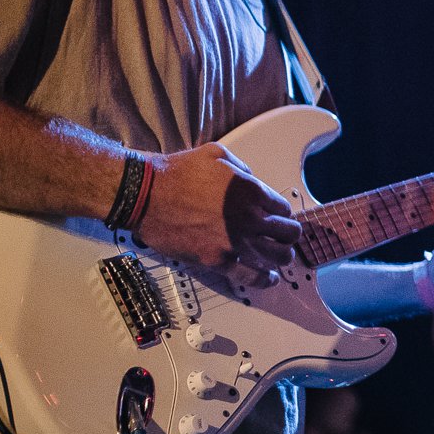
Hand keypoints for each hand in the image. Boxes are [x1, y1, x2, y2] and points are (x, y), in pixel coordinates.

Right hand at [138, 143, 299, 287]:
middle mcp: (249, 218)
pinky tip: (269, 278)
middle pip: (288, 234)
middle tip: (283, 237)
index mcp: (252, 191)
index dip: (281, 213)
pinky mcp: (217, 260)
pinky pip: (251, 276)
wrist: (145, 194)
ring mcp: (235, 242)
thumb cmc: (177, 172)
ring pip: (277, 257)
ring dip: (281, 256)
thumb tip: (251, 181)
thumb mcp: (216, 154)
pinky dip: (264, 279)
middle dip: (288, 235)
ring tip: (278, 256)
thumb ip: (241, 168)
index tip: (275, 217)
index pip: (284, 209)